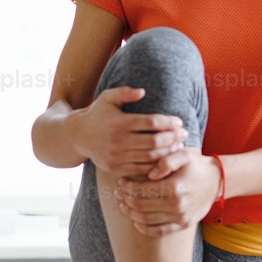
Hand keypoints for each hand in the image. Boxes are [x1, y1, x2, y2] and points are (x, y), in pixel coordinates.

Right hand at [70, 84, 187, 177]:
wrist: (78, 136)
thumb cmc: (99, 113)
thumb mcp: (108, 98)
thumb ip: (124, 93)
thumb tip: (143, 91)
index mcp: (119, 122)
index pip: (151, 123)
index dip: (168, 122)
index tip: (179, 122)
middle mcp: (118, 141)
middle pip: (154, 142)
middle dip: (173, 138)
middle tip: (184, 134)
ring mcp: (117, 157)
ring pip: (150, 157)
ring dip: (168, 153)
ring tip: (179, 147)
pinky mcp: (116, 169)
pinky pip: (141, 170)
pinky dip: (156, 166)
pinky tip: (166, 159)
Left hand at [115, 149, 222, 235]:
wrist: (217, 181)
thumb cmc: (197, 165)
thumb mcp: (183, 154)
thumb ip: (165, 160)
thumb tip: (149, 174)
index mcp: (174, 187)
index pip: (140, 191)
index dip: (126, 187)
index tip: (121, 182)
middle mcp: (176, 205)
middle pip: (140, 206)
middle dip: (125, 199)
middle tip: (118, 193)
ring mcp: (180, 217)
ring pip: (145, 219)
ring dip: (130, 212)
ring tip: (124, 204)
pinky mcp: (183, 224)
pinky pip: (158, 231)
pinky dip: (143, 228)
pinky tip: (135, 220)